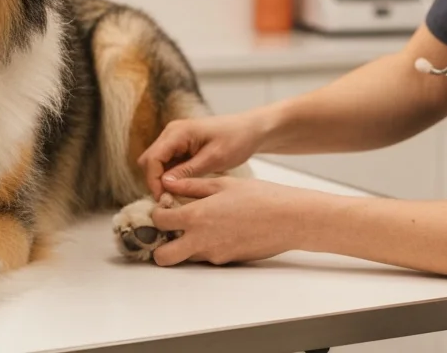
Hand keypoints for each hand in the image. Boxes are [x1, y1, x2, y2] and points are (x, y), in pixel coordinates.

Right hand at [137, 112, 268, 199]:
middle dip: (155, 182)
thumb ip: (188, 171)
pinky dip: (171, 178)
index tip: (164, 200)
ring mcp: (174, 140)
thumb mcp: (214, 158)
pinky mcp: (180, 148)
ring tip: (176, 199)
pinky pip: (167, 165)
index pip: (153, 159)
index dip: (153, 181)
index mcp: (178, 132)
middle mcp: (171, 133)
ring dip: (162, 181)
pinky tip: (182, 190)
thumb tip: (163, 185)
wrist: (250, 130)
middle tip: (169, 202)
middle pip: (149, 161)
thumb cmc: (236, 140)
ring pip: (156, 165)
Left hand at [149, 177, 324, 265]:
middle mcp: (201, 241)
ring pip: (186, 257)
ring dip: (185, 245)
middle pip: (163, 257)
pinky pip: (207, 257)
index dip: (157, 213)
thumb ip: (192, 186)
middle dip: (160, 246)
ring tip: (203, 226)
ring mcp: (214, 255)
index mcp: (196, 216)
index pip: (159, 222)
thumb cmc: (259, 197)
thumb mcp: (223, 184)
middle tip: (171, 231)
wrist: (289, 219)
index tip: (165, 207)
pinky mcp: (227, 262)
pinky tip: (224, 230)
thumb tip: (169, 183)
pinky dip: (207, 247)